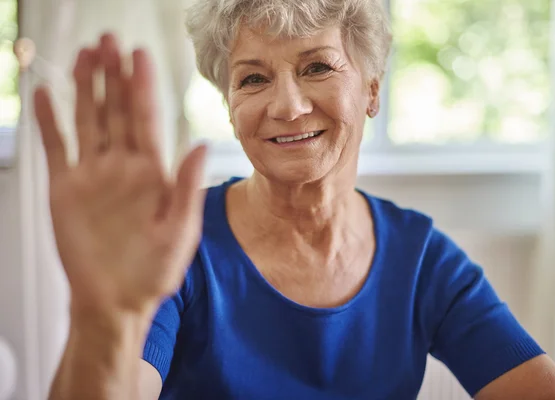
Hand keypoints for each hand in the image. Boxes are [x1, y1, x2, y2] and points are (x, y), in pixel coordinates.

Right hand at [34, 34, 206, 316]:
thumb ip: (187, 187)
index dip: (142, 87)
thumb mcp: (180, 230)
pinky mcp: (66, 189)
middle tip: (109, 41)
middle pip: (116, 111)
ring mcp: (93, 175)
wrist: (117, 299)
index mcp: (152, 173)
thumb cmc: (154, 270)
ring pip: (89, 121)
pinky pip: (56, 148)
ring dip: (85, 88)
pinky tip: (47, 96)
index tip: (139, 56)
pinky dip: (50, 122)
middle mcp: (123, 167)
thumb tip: (200, 145)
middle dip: (113, 76)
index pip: (146, 119)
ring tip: (84, 55)